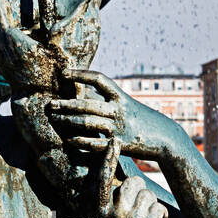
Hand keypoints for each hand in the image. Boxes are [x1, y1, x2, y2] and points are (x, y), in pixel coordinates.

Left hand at [45, 69, 166, 159]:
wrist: (166, 138)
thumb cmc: (143, 120)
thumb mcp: (128, 105)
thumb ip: (108, 99)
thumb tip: (85, 91)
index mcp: (121, 97)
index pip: (99, 79)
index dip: (80, 74)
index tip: (63, 73)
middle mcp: (119, 110)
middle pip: (88, 103)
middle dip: (67, 103)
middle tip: (50, 103)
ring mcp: (119, 127)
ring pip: (88, 122)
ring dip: (69, 120)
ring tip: (55, 119)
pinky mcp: (120, 145)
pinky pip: (96, 143)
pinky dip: (81, 141)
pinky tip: (69, 139)